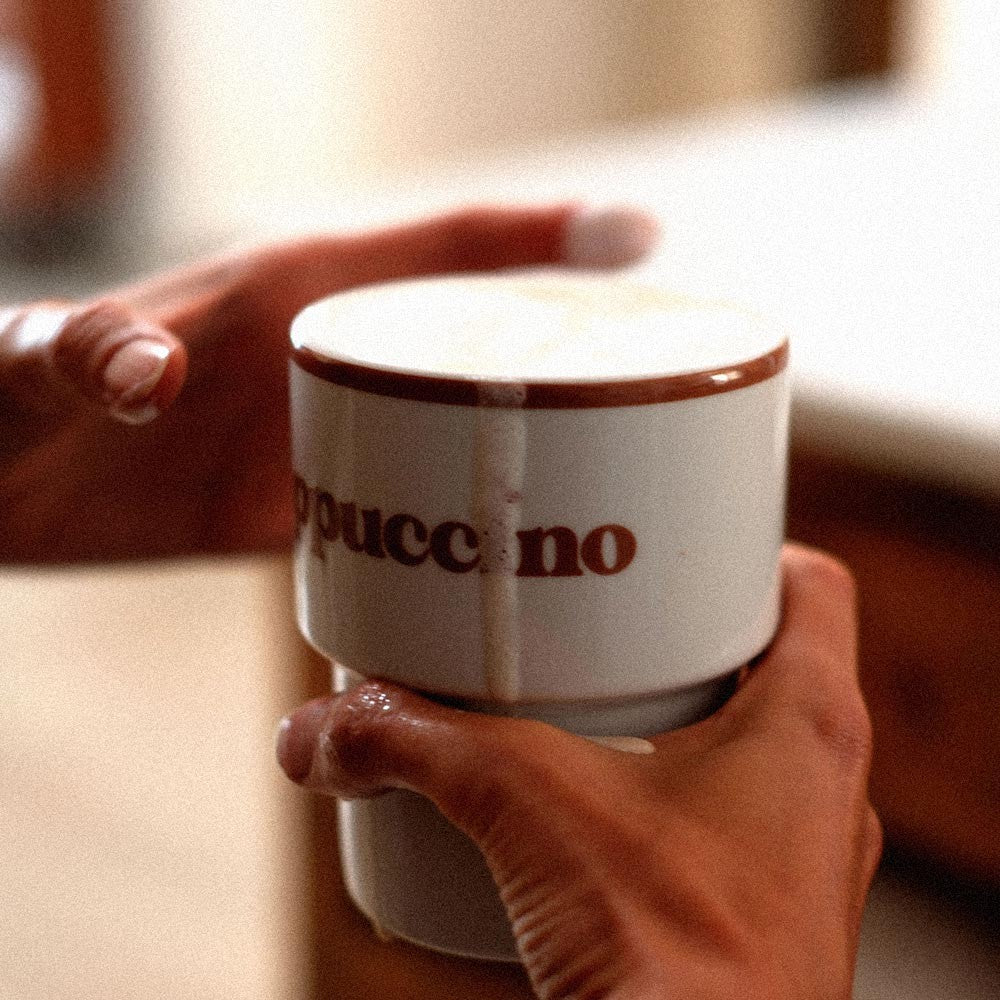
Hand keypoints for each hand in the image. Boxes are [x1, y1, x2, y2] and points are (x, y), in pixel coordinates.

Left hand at [0, 204, 655, 562]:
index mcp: (288, 293)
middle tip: (667, 386)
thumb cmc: (12, 399)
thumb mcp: (36, 367)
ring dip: (526, 455)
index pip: (438, 246)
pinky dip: (454, 538)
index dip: (540, 238)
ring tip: (615, 490)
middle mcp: (327, 356)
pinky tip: (501, 575)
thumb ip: (86, 351)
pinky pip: (407, 513)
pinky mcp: (309, 506)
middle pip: (476, 341)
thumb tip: (145, 374)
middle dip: (570, 354)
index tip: (640, 240)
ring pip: (456, 433)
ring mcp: (328, 433)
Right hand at [277, 546, 881, 999]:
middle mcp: (823, 788)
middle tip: (605, 618)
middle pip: (766, 663)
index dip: (744, 551)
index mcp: (807, 722)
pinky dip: (658, 803)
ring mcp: (799, 858)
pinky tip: (588, 814)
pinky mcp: (758, 918)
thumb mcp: (524, 803)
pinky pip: (721, 826)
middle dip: (682, 636)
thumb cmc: (675, 964)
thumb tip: (323, 730)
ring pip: (747, 750)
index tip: (674, 548)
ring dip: (670, 723)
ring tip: (586, 706)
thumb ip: (413, 747)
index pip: (807, 585)